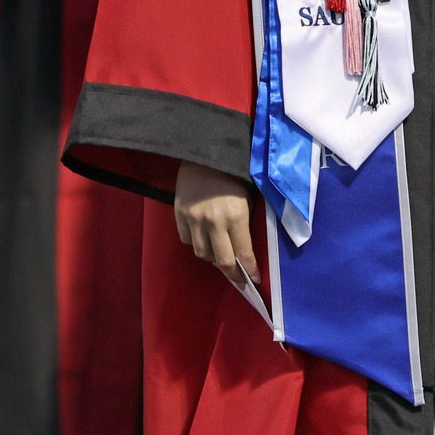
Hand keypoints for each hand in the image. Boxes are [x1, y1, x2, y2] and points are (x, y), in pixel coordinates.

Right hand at [175, 160, 258, 282]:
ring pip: (203, 253)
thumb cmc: (234, 174)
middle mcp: (214, 222)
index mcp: (236, 216)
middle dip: (233, 274)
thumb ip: (245, 222)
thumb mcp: (249, 197)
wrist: (204, 153)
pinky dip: (197, 243)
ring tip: (223, 256)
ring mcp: (194, 220)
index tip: (255, 280)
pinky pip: (188, 240)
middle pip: (222, 261)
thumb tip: (246, 249)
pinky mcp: (179, 216)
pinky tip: (205, 239)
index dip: (250, 269)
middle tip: (240, 281)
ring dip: (214, 258)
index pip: (243, 253)